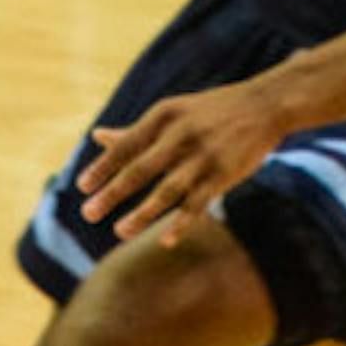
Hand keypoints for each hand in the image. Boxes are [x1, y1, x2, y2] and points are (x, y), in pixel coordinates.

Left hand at [78, 73, 292, 245]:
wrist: (265, 105)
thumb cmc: (212, 111)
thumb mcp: (173, 113)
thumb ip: (137, 131)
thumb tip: (97, 137)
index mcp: (164, 115)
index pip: (126, 144)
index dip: (102, 167)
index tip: (81, 187)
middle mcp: (181, 135)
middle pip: (140, 169)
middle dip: (112, 193)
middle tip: (88, 213)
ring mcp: (204, 156)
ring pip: (167, 191)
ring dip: (142, 213)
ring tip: (119, 232)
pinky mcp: (224, 175)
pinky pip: (198, 204)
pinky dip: (181, 223)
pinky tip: (164, 241)